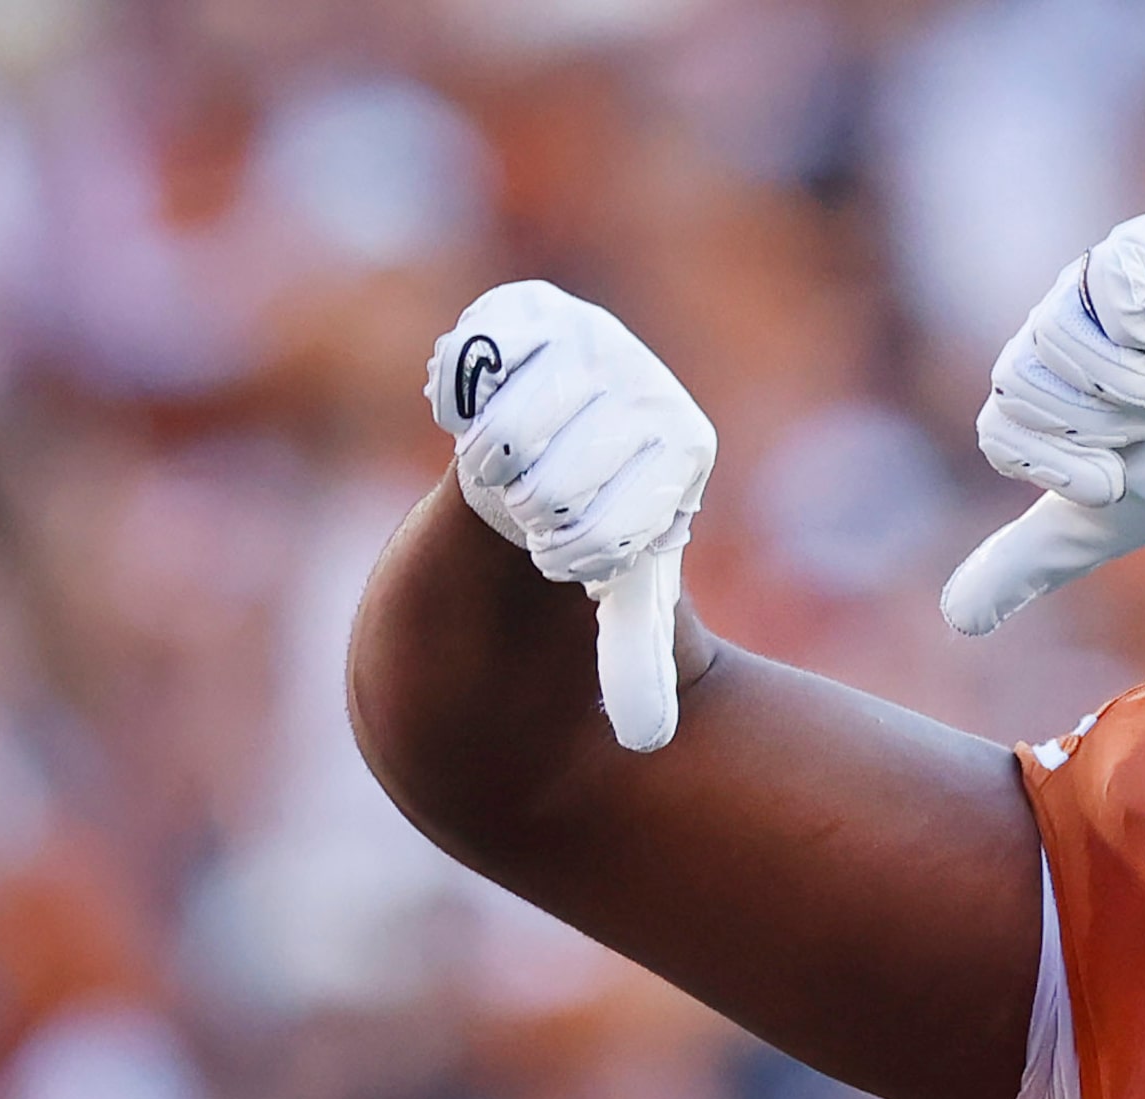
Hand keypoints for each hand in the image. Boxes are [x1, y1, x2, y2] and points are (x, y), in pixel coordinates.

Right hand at [426, 282, 715, 750]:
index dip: (566, 556)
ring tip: (510, 465)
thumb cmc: (597, 521)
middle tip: (534, 504)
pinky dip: (456, 398)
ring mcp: (594, 337)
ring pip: (507, 431)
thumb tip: (646, 744)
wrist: (567, 438)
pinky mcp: (533, 308)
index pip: (601, 533)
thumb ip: (634, 659)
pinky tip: (474, 406)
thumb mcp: (623, 592)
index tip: (571, 547)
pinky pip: (471, 363)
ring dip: (490, 466)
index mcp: (687, 450)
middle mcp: (650, 384)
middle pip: (548, 484)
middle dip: (526, 513)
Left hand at [943, 214, 1144, 636]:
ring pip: (1056, 334)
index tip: (1121, 475)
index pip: (1001, 429)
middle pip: (1019, 381)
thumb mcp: (1104, 522)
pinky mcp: (1139, 246)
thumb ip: (1029, 559)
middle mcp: (1053, 330)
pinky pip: (1105, 281)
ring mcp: (1092, 283)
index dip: (1064, 464)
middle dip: (1099, 425)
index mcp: (1034, 390)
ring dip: (1132, 384)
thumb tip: (955, 620)